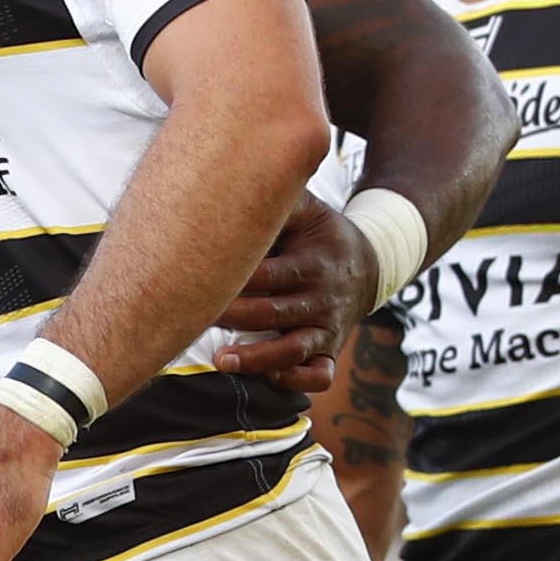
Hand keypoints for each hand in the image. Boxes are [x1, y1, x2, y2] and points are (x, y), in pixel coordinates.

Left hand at [212, 194, 380, 394]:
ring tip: (221, 360)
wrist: (368, 265)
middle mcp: (321, 298)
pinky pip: (318, 375)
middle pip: (274, 313)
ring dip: (258, 359)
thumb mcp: (307, 210)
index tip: (198, 278)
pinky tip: (267, 376)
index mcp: (312, 263)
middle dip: (233, 317)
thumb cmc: (320, 234)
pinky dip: (295, 381)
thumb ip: (277, 201)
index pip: (270, 273)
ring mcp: (327, 329)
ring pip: (294, 350)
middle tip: (191, 316)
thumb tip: (234, 180)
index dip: (235, 277)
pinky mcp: (330, 351)